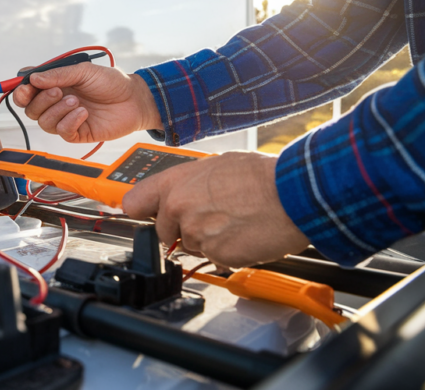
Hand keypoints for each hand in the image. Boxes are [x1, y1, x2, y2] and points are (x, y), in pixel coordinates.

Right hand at [11, 63, 162, 142]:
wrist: (134, 99)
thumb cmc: (111, 82)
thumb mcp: (83, 71)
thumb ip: (58, 74)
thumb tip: (32, 79)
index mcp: (54, 84)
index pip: (27, 91)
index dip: (21, 91)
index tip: (26, 87)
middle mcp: (56, 102)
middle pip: (30, 109)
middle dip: (40, 101)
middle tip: (58, 92)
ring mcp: (65, 118)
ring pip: (43, 122)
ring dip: (57, 110)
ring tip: (76, 101)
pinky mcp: (76, 133)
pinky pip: (62, 132)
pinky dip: (70, 121)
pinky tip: (83, 113)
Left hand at [122, 152, 309, 267]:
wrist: (291, 194)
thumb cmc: (260, 175)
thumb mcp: (214, 165)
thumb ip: (188, 183)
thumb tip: (181, 191)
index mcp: (174, 184)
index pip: (133, 203)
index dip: (140, 210)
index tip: (142, 213)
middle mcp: (179, 210)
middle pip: (164, 232)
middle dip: (182, 228)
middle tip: (210, 216)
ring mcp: (196, 235)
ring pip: (191, 245)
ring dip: (207, 239)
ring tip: (233, 221)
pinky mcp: (216, 256)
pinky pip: (214, 258)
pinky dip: (227, 251)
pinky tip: (242, 234)